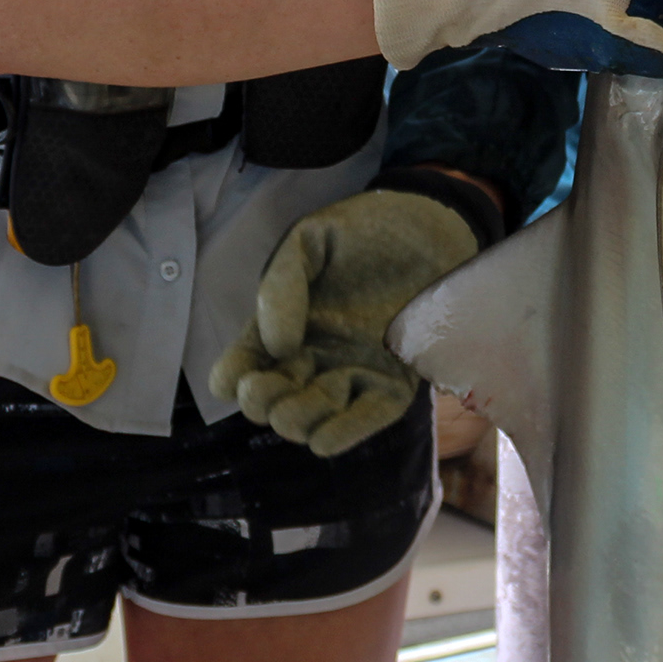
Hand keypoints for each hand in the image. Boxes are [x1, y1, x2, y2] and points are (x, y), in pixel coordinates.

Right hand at [210, 190, 476, 455]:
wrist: (432, 226)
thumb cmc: (364, 231)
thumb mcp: (310, 239)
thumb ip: (281, 284)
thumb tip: (276, 348)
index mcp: (283, 324)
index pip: (240, 369)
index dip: (231, 380)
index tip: (241, 374)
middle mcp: (312, 356)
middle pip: (269, 405)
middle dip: (263, 403)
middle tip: (273, 382)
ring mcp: (351, 374)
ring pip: (308, 425)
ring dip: (299, 418)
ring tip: (314, 390)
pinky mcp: (392, 385)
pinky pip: (360, 424)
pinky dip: (337, 435)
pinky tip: (326, 432)